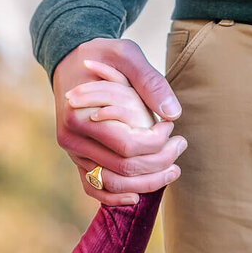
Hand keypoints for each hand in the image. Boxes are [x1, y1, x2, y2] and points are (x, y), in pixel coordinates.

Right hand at [53, 38, 185, 204]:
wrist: (70, 61)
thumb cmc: (102, 55)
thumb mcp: (126, 55)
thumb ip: (150, 81)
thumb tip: (173, 113)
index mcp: (79, 115)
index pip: (127, 146)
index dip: (157, 143)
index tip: (172, 126)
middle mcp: (71, 140)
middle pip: (122, 168)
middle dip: (159, 163)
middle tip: (181, 145)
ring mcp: (72, 153)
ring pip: (111, 184)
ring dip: (145, 184)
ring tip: (172, 169)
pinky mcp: (77, 159)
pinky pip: (93, 188)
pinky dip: (115, 197)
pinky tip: (138, 195)